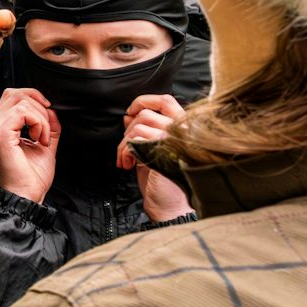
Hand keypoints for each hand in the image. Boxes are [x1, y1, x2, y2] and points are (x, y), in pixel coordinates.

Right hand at [0, 87, 59, 202]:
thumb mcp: (44, 142)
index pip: (12, 95)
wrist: (27, 195)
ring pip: (22, 102)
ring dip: (41, 119)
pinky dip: (39, 123)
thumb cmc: (32, 175)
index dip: (33, 97)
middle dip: (39, 108)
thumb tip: (51, 108)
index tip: (47, 114)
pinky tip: (40, 139)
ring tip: (43, 138)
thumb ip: (47, 123)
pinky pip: (23, 113)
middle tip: (45, 132)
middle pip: (16, 94)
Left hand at [116, 94, 192, 222]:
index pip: (166, 100)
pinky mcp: (163, 154)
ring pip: (137, 127)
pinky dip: (125, 152)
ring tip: (125, 160)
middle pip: (145, 114)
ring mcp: (174, 142)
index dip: (145, 100)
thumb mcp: (150, 149)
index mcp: (182, 128)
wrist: (168, 207)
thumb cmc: (160, 180)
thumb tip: (129, 115)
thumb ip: (144, 129)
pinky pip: (136, 141)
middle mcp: (182, 132)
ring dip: (123, 144)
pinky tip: (127, 165)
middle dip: (127, 132)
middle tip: (124, 150)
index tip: (130, 111)